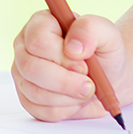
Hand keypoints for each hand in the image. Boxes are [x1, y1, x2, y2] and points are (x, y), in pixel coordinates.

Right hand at [11, 10, 127, 121]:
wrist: (110, 78)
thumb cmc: (104, 53)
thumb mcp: (107, 33)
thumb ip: (90, 29)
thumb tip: (73, 48)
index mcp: (40, 23)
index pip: (38, 41)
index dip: (61, 57)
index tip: (84, 65)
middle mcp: (25, 45)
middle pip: (31, 68)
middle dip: (65, 82)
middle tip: (89, 84)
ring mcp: (23, 72)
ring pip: (34, 92)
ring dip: (67, 98)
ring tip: (85, 91)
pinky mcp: (26, 96)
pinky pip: (38, 110)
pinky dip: (63, 110)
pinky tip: (74, 100)